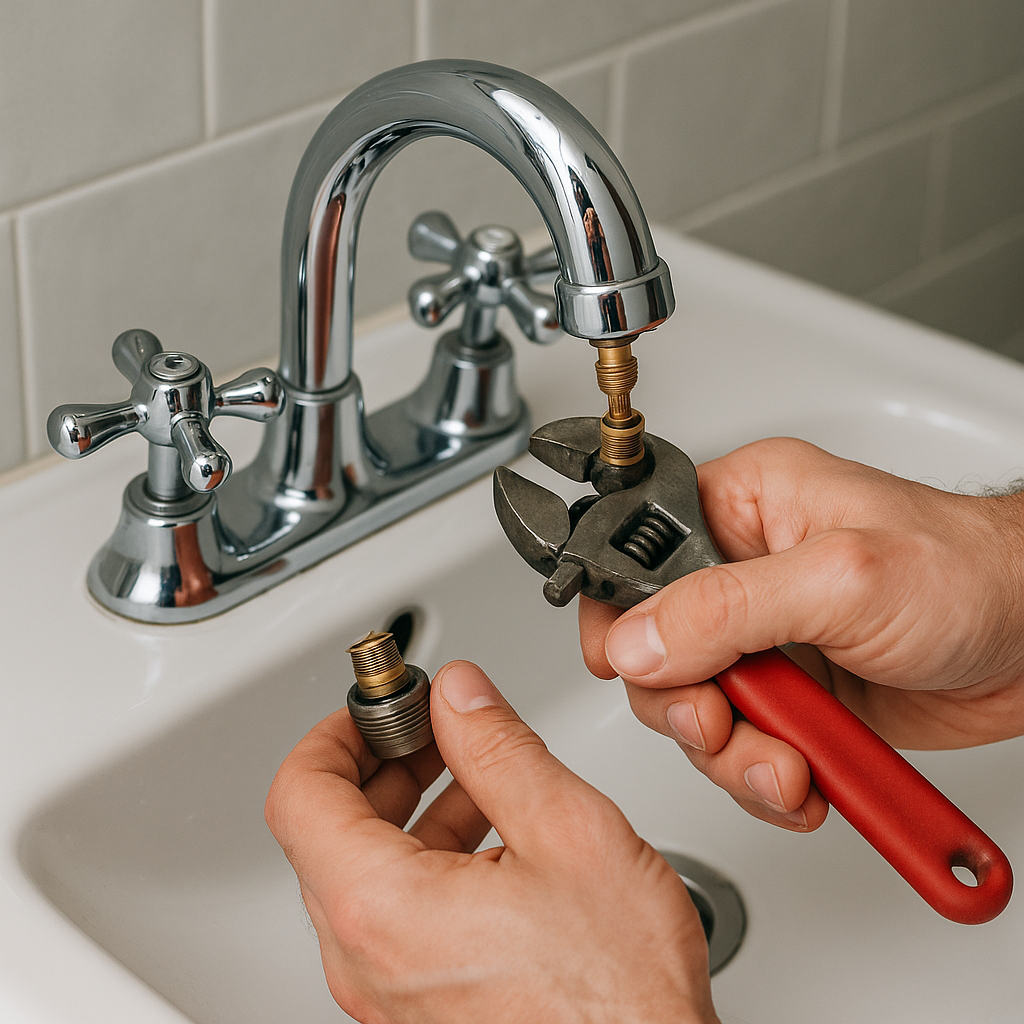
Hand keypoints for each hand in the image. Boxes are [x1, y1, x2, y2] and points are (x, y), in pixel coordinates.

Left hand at [265, 661, 718, 1023]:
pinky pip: (397, 917)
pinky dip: (429, 858)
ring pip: (366, 873)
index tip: (375, 706)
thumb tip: (458, 695)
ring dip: (410, 807)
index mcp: (382, 910)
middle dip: (380, 762)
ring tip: (471, 770)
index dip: (335, 732)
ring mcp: (389, 992)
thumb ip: (499, 748)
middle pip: (328, 831)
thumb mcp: (567, 833)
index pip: (300, 794)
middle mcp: (367, 960)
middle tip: (430, 725)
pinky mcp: (420, 1008)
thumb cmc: (616, 996)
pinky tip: (490, 833)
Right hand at [579, 437, 1023, 831]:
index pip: (634, 558)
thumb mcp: (840, 580)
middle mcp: (740, 573)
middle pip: (653, 650)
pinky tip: (804, 778)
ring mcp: (763, 639)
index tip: (631, 668)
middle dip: (686, 705)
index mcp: (740, 509)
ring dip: (732, 755)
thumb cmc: (966, 573)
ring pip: (693, 710)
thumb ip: (726, 611)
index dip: (619, 618)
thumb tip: (636, 641)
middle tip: (725, 726)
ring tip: (786, 767)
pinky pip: (740, 746)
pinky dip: (764, 778)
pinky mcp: (789, 693)